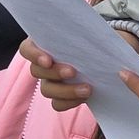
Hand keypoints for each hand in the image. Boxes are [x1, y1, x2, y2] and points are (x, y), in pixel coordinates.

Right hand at [22, 32, 138, 112]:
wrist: (106, 57)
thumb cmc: (96, 40)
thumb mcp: (96, 34)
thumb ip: (97, 37)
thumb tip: (111, 61)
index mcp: (44, 43)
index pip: (27, 48)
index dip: (34, 55)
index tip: (48, 60)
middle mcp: (43, 63)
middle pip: (36, 71)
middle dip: (54, 72)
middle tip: (73, 72)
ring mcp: (50, 80)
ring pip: (46, 90)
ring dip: (65, 90)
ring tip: (87, 89)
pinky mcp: (60, 96)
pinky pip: (57, 104)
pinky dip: (70, 102)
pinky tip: (84, 97)